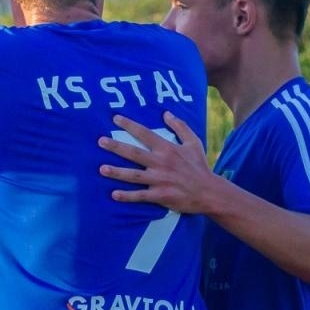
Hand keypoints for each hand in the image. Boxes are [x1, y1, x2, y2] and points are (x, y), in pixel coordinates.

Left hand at [98, 111, 218, 214]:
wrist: (209, 191)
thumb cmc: (199, 166)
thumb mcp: (193, 142)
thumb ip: (180, 126)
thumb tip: (166, 113)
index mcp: (167, 149)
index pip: (145, 134)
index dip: (129, 125)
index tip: (115, 118)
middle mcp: (161, 163)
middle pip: (134, 153)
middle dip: (116, 147)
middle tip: (100, 141)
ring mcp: (159, 180)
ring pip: (134, 175)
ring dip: (117, 172)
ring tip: (101, 169)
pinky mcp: (160, 195)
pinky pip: (140, 196)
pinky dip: (127, 196)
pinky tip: (114, 195)